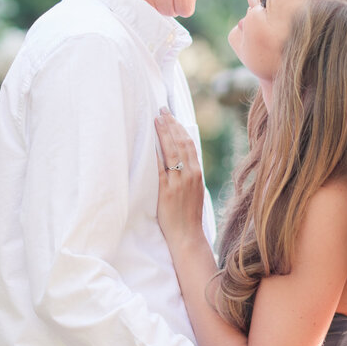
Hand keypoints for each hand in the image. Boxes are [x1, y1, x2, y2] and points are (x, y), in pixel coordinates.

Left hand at [154, 108, 204, 245]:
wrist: (187, 235)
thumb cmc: (188, 215)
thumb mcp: (193, 191)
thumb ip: (187, 175)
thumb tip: (177, 160)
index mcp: (197, 173)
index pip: (189, 144)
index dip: (180, 128)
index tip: (171, 116)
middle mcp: (190, 174)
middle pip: (180, 142)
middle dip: (171, 124)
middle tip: (161, 110)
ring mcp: (178, 182)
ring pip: (171, 151)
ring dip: (163, 133)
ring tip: (156, 119)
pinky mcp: (166, 191)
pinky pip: (160, 168)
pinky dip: (155, 153)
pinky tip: (149, 142)